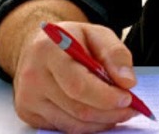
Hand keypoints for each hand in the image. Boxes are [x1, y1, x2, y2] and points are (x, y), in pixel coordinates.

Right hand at [12, 21, 138, 132]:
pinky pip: (65, 128)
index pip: (78, 84)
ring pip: (73, 124)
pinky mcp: (28, 114)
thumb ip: (115, 53)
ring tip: (118, 111)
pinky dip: (88, 126)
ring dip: (102, 122)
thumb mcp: (96, 34)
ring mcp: (28, 98)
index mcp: (48, 50)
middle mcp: (32, 76)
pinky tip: (99, 114)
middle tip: (130, 108)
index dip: (106, 96)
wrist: (39, 46)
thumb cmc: (70, 40)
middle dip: (110, 112)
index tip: (128, 98)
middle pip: (78, 108)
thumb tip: (127, 82)